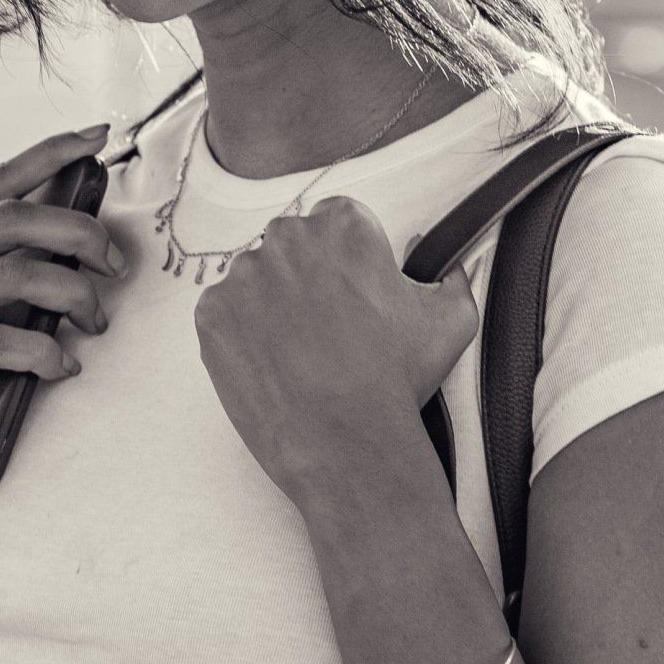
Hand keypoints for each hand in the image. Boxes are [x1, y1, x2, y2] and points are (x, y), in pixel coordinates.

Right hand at [0, 123, 120, 497]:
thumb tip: (37, 238)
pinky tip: (61, 366)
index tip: (98, 134)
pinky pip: (0, 344)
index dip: (50, 152)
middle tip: (112, 263)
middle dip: (80, 233)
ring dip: (73, 296)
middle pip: (15, 219)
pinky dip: (43, 353)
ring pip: (17, 277)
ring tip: (95, 321)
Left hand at [193, 195, 477, 507]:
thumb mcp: (452, 319)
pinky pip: (222, 315)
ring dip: (270, 308)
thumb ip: (452, 277)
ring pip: (254, 282)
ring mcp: (242, 276)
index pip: (336, 223)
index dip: (347, 264)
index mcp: (342, 223)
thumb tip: (447, 265)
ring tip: (299, 355)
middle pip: (290, 248)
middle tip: (325, 331)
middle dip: (304, 279)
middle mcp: (286, 238)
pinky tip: (272, 366)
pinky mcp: (211, 314)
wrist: (345, 440)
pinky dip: (240, 337)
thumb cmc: (397, 380)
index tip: (352, 298)